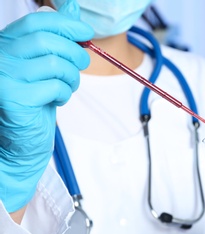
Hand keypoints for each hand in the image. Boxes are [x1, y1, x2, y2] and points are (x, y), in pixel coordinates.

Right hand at [0, 0, 92, 212]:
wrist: (20, 139)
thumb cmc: (35, 100)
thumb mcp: (45, 64)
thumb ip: (56, 37)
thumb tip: (74, 7)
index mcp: (6, 44)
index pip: (37, 22)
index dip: (66, 23)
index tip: (86, 32)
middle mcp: (1, 57)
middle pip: (48, 42)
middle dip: (75, 52)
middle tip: (81, 64)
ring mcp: (4, 77)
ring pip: (55, 64)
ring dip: (72, 77)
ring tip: (68, 86)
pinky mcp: (14, 97)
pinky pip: (55, 87)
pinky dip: (65, 93)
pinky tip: (57, 99)